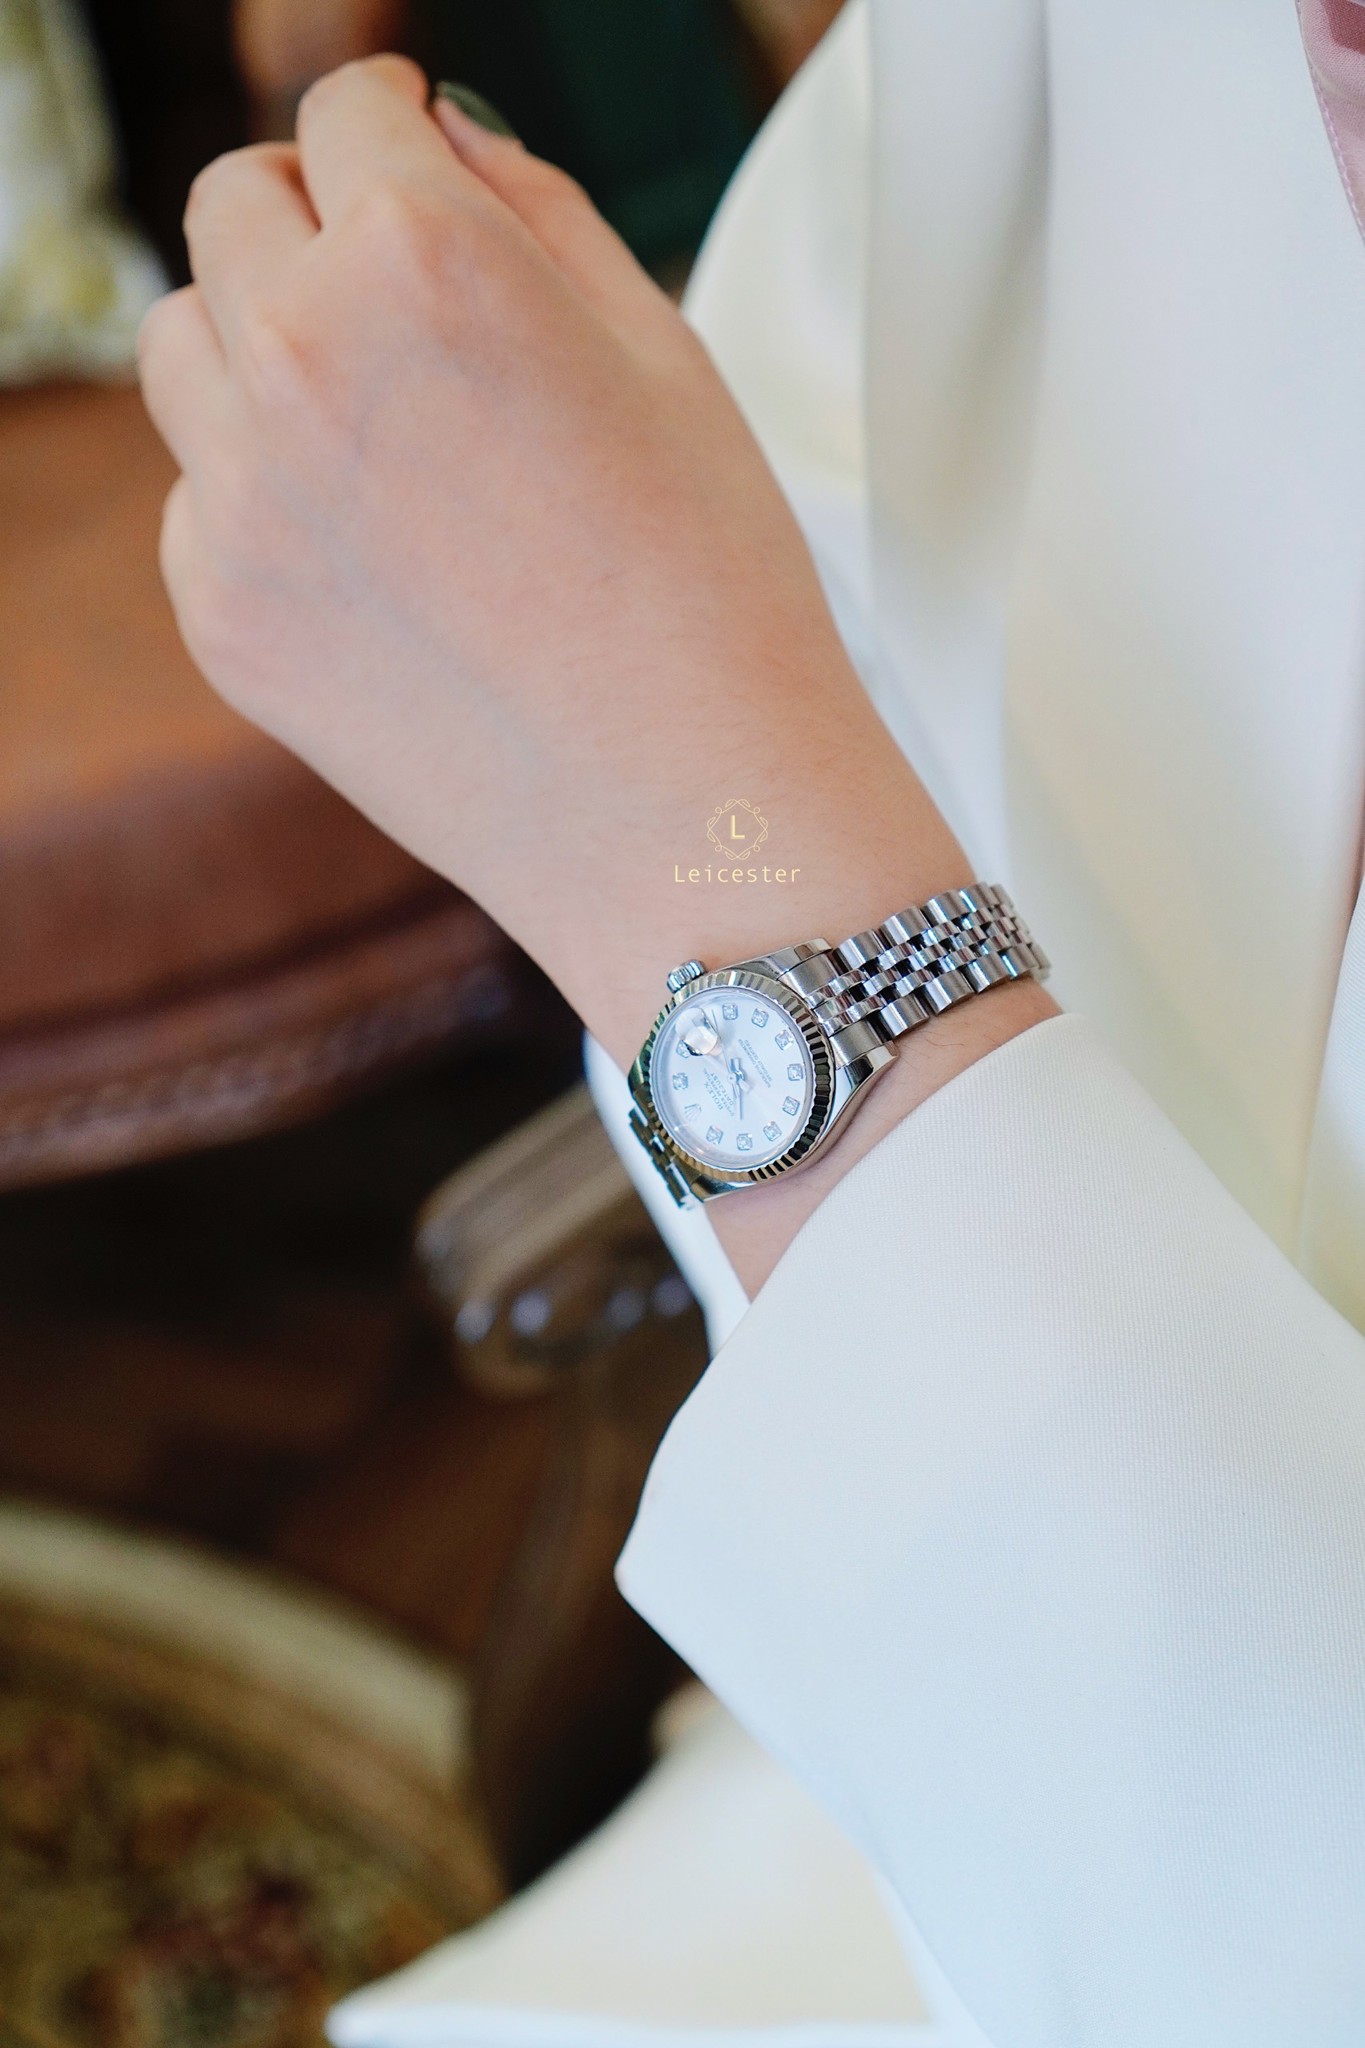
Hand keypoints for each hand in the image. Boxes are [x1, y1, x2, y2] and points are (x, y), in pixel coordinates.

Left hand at [139, 57, 1052, 1288]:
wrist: (691, 822)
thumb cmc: (713, 600)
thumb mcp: (664, 354)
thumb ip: (535, 214)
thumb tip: (447, 150)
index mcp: (423, 262)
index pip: (346, 111)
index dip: (394, 127)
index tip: (405, 151)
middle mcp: (302, 360)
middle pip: (234, 208)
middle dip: (311, 218)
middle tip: (385, 278)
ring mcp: (240, 498)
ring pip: (184, 345)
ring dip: (257, 342)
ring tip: (373, 420)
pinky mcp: (221, 614)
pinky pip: (198, 498)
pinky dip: (262, 496)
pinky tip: (380, 557)